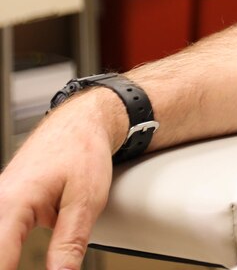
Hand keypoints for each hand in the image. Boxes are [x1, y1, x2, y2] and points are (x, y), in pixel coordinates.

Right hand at [0, 90, 121, 269]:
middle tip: (54, 265)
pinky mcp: (1, 208)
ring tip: (44, 260)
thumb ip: (70, 242)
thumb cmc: (83, 151)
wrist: (80, 124)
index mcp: (11, 204)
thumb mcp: (86, 201)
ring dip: (9, 258)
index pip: (0, 259)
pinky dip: (7, 252)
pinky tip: (16, 259)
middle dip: (9, 263)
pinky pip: (0, 236)